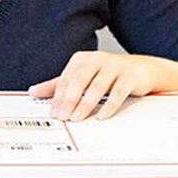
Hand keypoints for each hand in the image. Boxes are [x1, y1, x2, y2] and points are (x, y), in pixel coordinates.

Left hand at [28, 52, 162, 121]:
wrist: (143, 70)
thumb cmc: (109, 75)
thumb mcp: (83, 77)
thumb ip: (59, 85)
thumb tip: (34, 92)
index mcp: (82, 59)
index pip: (66, 79)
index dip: (58, 97)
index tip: (54, 113)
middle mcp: (97, 59)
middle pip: (79, 80)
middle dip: (70, 100)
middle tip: (63, 116)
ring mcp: (115, 66)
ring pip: (98, 85)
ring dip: (86, 103)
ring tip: (78, 117)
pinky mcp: (130, 76)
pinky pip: (118, 92)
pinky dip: (109, 105)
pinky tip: (102, 115)